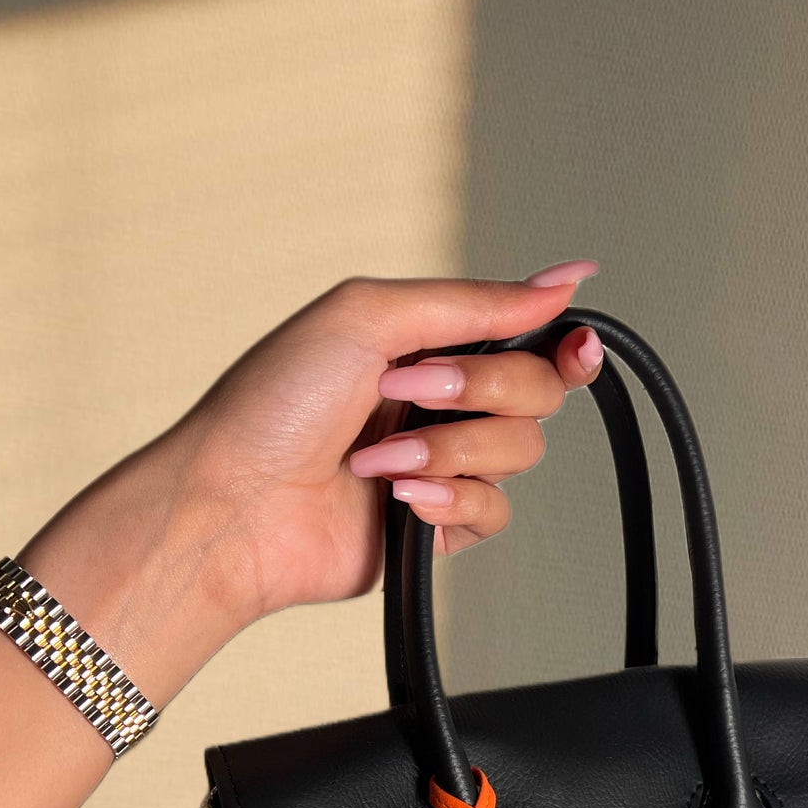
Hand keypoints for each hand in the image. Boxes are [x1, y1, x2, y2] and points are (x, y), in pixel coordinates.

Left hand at [18, 263, 603, 707]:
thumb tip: (563, 280)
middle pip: (537, 392)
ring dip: (448, 451)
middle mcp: (439, 402)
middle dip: (478, 392)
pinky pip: (494, 513)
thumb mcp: (368, 316)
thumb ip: (474, 302)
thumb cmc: (272, 406)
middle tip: (407, 391)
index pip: (524, 336)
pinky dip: (449, 501)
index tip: (573, 346)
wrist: (234, 507)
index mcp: (424, 342)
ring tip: (377, 460)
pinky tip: (396, 501)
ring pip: (520, 454)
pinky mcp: (436, 528)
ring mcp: (439, 465)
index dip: (562, 342)